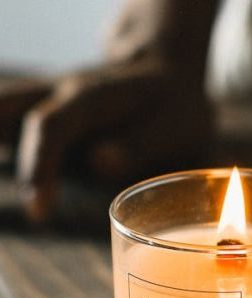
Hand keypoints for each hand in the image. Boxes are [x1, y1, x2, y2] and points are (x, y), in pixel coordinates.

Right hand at [0, 57, 213, 222]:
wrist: (167, 70)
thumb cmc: (174, 107)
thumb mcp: (172, 126)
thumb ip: (137, 145)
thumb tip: (99, 163)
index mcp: (93, 98)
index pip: (51, 128)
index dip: (40, 168)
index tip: (39, 213)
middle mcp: (62, 91)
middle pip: (5, 107)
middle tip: (19, 202)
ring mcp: (52, 95)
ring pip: (5, 106)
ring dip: (2, 140)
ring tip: (5, 181)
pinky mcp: (51, 107)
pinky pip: (15, 117)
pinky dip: (9, 140)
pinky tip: (14, 165)